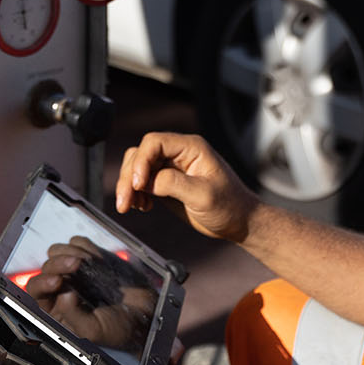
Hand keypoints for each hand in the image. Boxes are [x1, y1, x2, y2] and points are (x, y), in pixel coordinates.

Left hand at [25, 236, 155, 350]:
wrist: (146, 314)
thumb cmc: (119, 329)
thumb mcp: (94, 330)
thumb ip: (73, 315)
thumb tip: (62, 293)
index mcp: (56, 310)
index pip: (37, 291)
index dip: (43, 283)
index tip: (59, 281)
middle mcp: (61, 288)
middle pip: (47, 266)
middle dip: (60, 263)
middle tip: (79, 264)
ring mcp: (74, 271)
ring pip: (57, 251)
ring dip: (73, 254)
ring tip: (92, 264)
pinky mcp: (90, 257)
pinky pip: (77, 243)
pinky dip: (87, 247)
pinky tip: (99, 261)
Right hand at [115, 132, 258, 242]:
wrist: (239, 222)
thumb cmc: (229, 206)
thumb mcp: (203, 195)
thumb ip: (173, 184)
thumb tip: (147, 181)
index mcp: (191, 148)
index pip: (154, 142)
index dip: (141, 161)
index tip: (137, 184)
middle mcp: (179, 153)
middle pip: (141, 154)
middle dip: (129, 177)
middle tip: (125, 202)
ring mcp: (171, 167)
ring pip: (137, 167)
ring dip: (129, 186)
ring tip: (131, 206)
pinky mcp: (166, 182)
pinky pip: (142, 181)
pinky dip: (136, 193)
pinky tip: (142, 206)